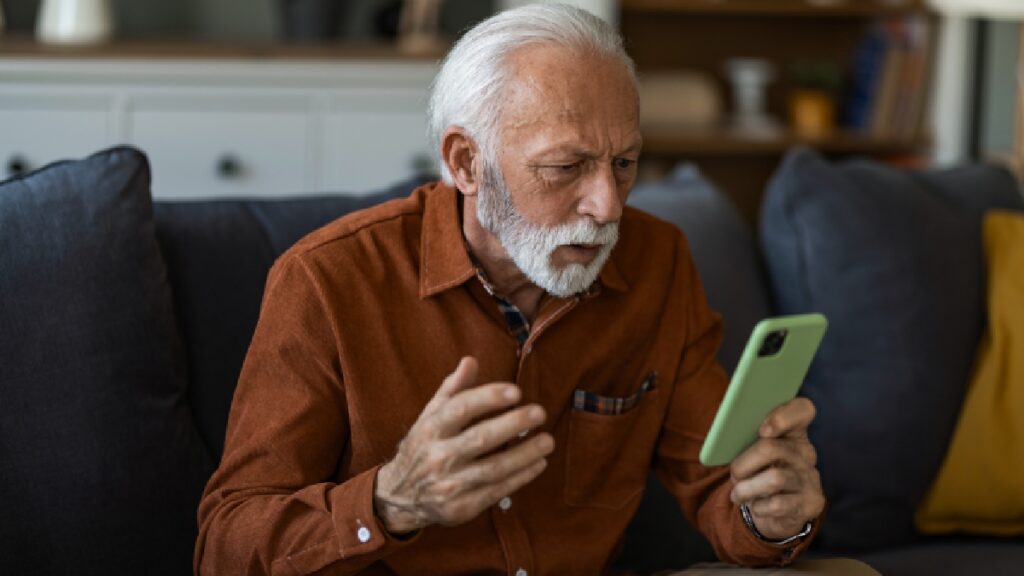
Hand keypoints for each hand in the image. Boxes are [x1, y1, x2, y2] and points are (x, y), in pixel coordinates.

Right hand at [373, 356, 553, 533]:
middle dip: (514, 424)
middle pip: (481, 438)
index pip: (460, 408)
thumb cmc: (424, 446)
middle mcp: (438, 456)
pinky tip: (539, 463)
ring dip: (525, 454)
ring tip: (547, 441)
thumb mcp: (430, 415)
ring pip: (494, 468)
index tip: (516, 391)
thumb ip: (452, 389)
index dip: (489, 398)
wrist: (400, 496)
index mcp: (430, 428)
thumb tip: (471, 361)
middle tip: (539, 412)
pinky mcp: (461, 508)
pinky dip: (521, 477)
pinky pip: (497, 491)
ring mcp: (449, 485)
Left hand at [729, 397, 824, 539]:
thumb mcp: (753, 454)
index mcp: (793, 433)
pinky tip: (756, 507)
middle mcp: (805, 453)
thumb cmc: (759, 475)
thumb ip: (745, 437)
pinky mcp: (810, 504)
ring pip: (774, 478)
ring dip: (747, 488)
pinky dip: (759, 507)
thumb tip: (725, 433)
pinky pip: (778, 504)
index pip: (803, 410)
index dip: (783, 415)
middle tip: (734, 474)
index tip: (762, 430)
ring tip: (738, 494)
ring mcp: (810, 478)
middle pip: (771, 448)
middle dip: (743, 463)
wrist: (776, 513)